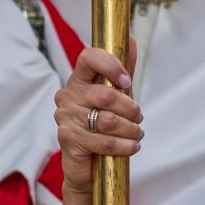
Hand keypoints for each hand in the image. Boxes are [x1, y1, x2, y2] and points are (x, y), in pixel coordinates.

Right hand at [54, 44, 140, 194]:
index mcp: (78, 80)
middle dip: (130, 108)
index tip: (126, 81)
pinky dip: (124, 146)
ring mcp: (66, 118)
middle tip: (138, 117)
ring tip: (137, 134)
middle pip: (105, 95)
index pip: (88, 57)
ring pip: (108, 121)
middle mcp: (67, 96)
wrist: (88, 167)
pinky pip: (104, 141)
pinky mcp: (69, 140)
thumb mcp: (116, 97)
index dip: (111, 65)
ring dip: (131, 130)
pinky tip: (131, 147)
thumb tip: (129, 38)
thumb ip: (123, 69)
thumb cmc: (101, 126)